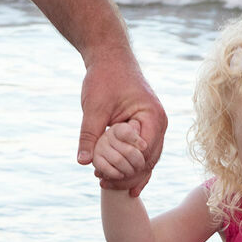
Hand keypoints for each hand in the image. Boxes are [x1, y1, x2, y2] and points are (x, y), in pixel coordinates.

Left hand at [78, 51, 167, 195]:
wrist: (110, 58)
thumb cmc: (105, 78)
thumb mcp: (94, 107)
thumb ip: (89, 135)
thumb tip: (83, 161)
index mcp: (152, 117)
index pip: (143, 154)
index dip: (124, 168)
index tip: (101, 174)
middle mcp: (158, 125)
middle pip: (148, 161)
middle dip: (126, 175)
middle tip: (101, 182)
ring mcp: (154, 128)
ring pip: (147, 161)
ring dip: (128, 173)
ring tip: (105, 183)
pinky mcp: (146, 129)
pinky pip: (142, 153)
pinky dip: (131, 166)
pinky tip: (119, 181)